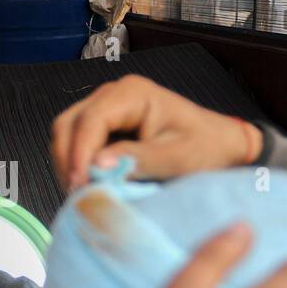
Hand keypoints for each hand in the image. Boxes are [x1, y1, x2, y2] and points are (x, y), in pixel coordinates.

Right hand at [49, 75, 262, 190]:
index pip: (90, 120)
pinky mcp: (104, 126)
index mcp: (131, 93)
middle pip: (69, 123)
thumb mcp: (176, 158)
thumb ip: (137, 159)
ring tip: (80, 192)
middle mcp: (113, 95)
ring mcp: (105, 108)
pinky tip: (87, 184)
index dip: (79, 153)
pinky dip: (76, 163)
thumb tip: (96, 165)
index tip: (79, 186)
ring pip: (67, 132)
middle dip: (67, 159)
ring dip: (68, 162)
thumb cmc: (205, 148)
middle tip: (76, 194)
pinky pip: (77, 142)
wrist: (219, 145)